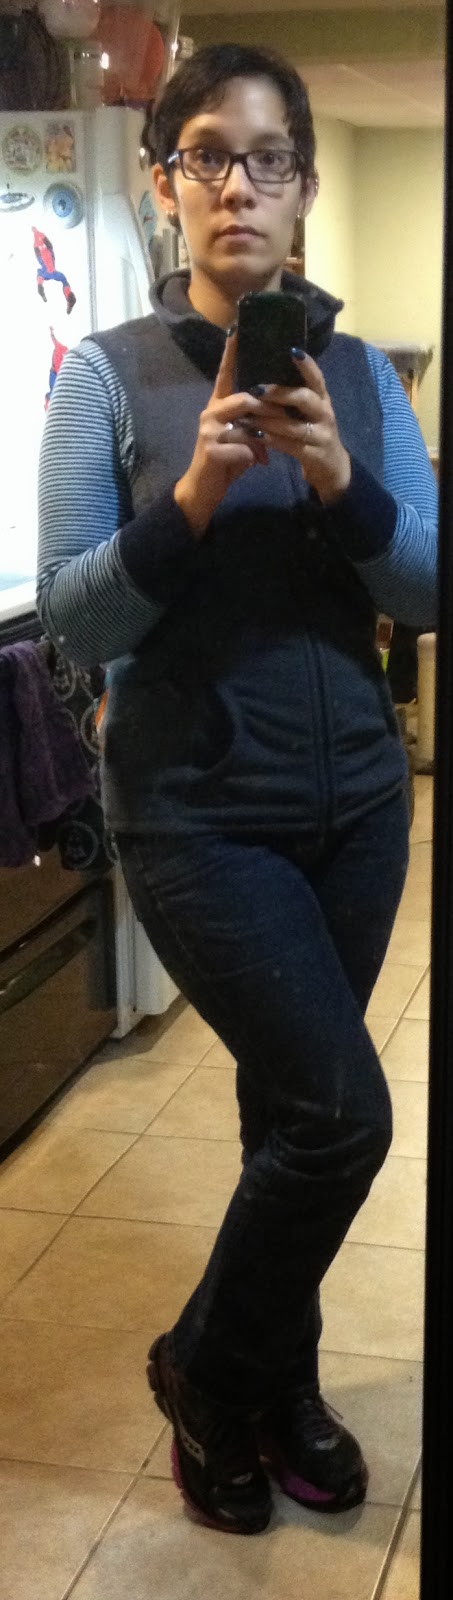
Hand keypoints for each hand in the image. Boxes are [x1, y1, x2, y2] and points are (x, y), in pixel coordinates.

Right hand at [174, 331, 268, 536]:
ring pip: (246, 422)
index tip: (238, 329)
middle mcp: (211, 412)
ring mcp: (209, 430)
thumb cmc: (226, 462)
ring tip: (273, 443)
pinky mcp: (211, 450)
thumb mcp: (243, 437)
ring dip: (264, 434)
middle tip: (289, 413)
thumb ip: (254, 421)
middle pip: (245, 398)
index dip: (232, 352)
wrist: (204, 489)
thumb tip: (277, 412)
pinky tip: (256, 464)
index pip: (225, 373)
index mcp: (218, 405)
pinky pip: (243, 447)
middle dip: (268, 406)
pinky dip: (254, 456)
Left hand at [255, 352, 351, 504]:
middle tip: (256, 389)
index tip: (292, 350)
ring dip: (268, 420)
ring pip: (293, 425)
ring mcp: (321, 435)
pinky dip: (271, 440)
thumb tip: (267, 371)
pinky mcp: (314, 455)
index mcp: (322, 399)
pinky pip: (290, 446)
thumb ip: (294, 395)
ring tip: (246, 416)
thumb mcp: (309, 411)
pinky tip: (255, 436)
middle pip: (305, 398)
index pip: (317, 377)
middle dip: (280, 393)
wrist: (332, 468)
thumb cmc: (313, 432)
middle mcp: (324, 414)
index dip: (307, 364)